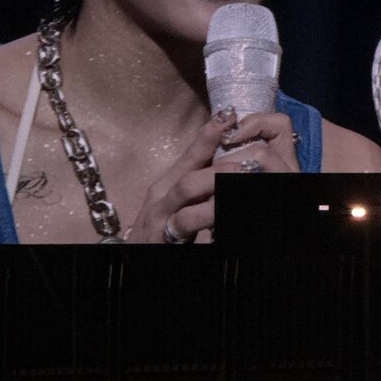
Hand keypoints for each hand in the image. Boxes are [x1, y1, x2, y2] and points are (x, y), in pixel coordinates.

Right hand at [124, 107, 299, 243]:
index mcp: (165, 185)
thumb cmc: (161, 229)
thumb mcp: (177, 202)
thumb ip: (197, 182)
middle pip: (188, 175)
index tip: (229, 117)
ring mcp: (158, 220)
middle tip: (247, 159)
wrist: (133, 263)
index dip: (208, 137)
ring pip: (185, 195)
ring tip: (240, 176)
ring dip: (214, 185)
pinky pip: (185, 224)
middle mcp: (159, 199)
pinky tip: (223, 214)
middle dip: (218, 166)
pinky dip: (206, 216)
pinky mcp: (161, 240)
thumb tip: (226, 160)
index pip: (189, 156)